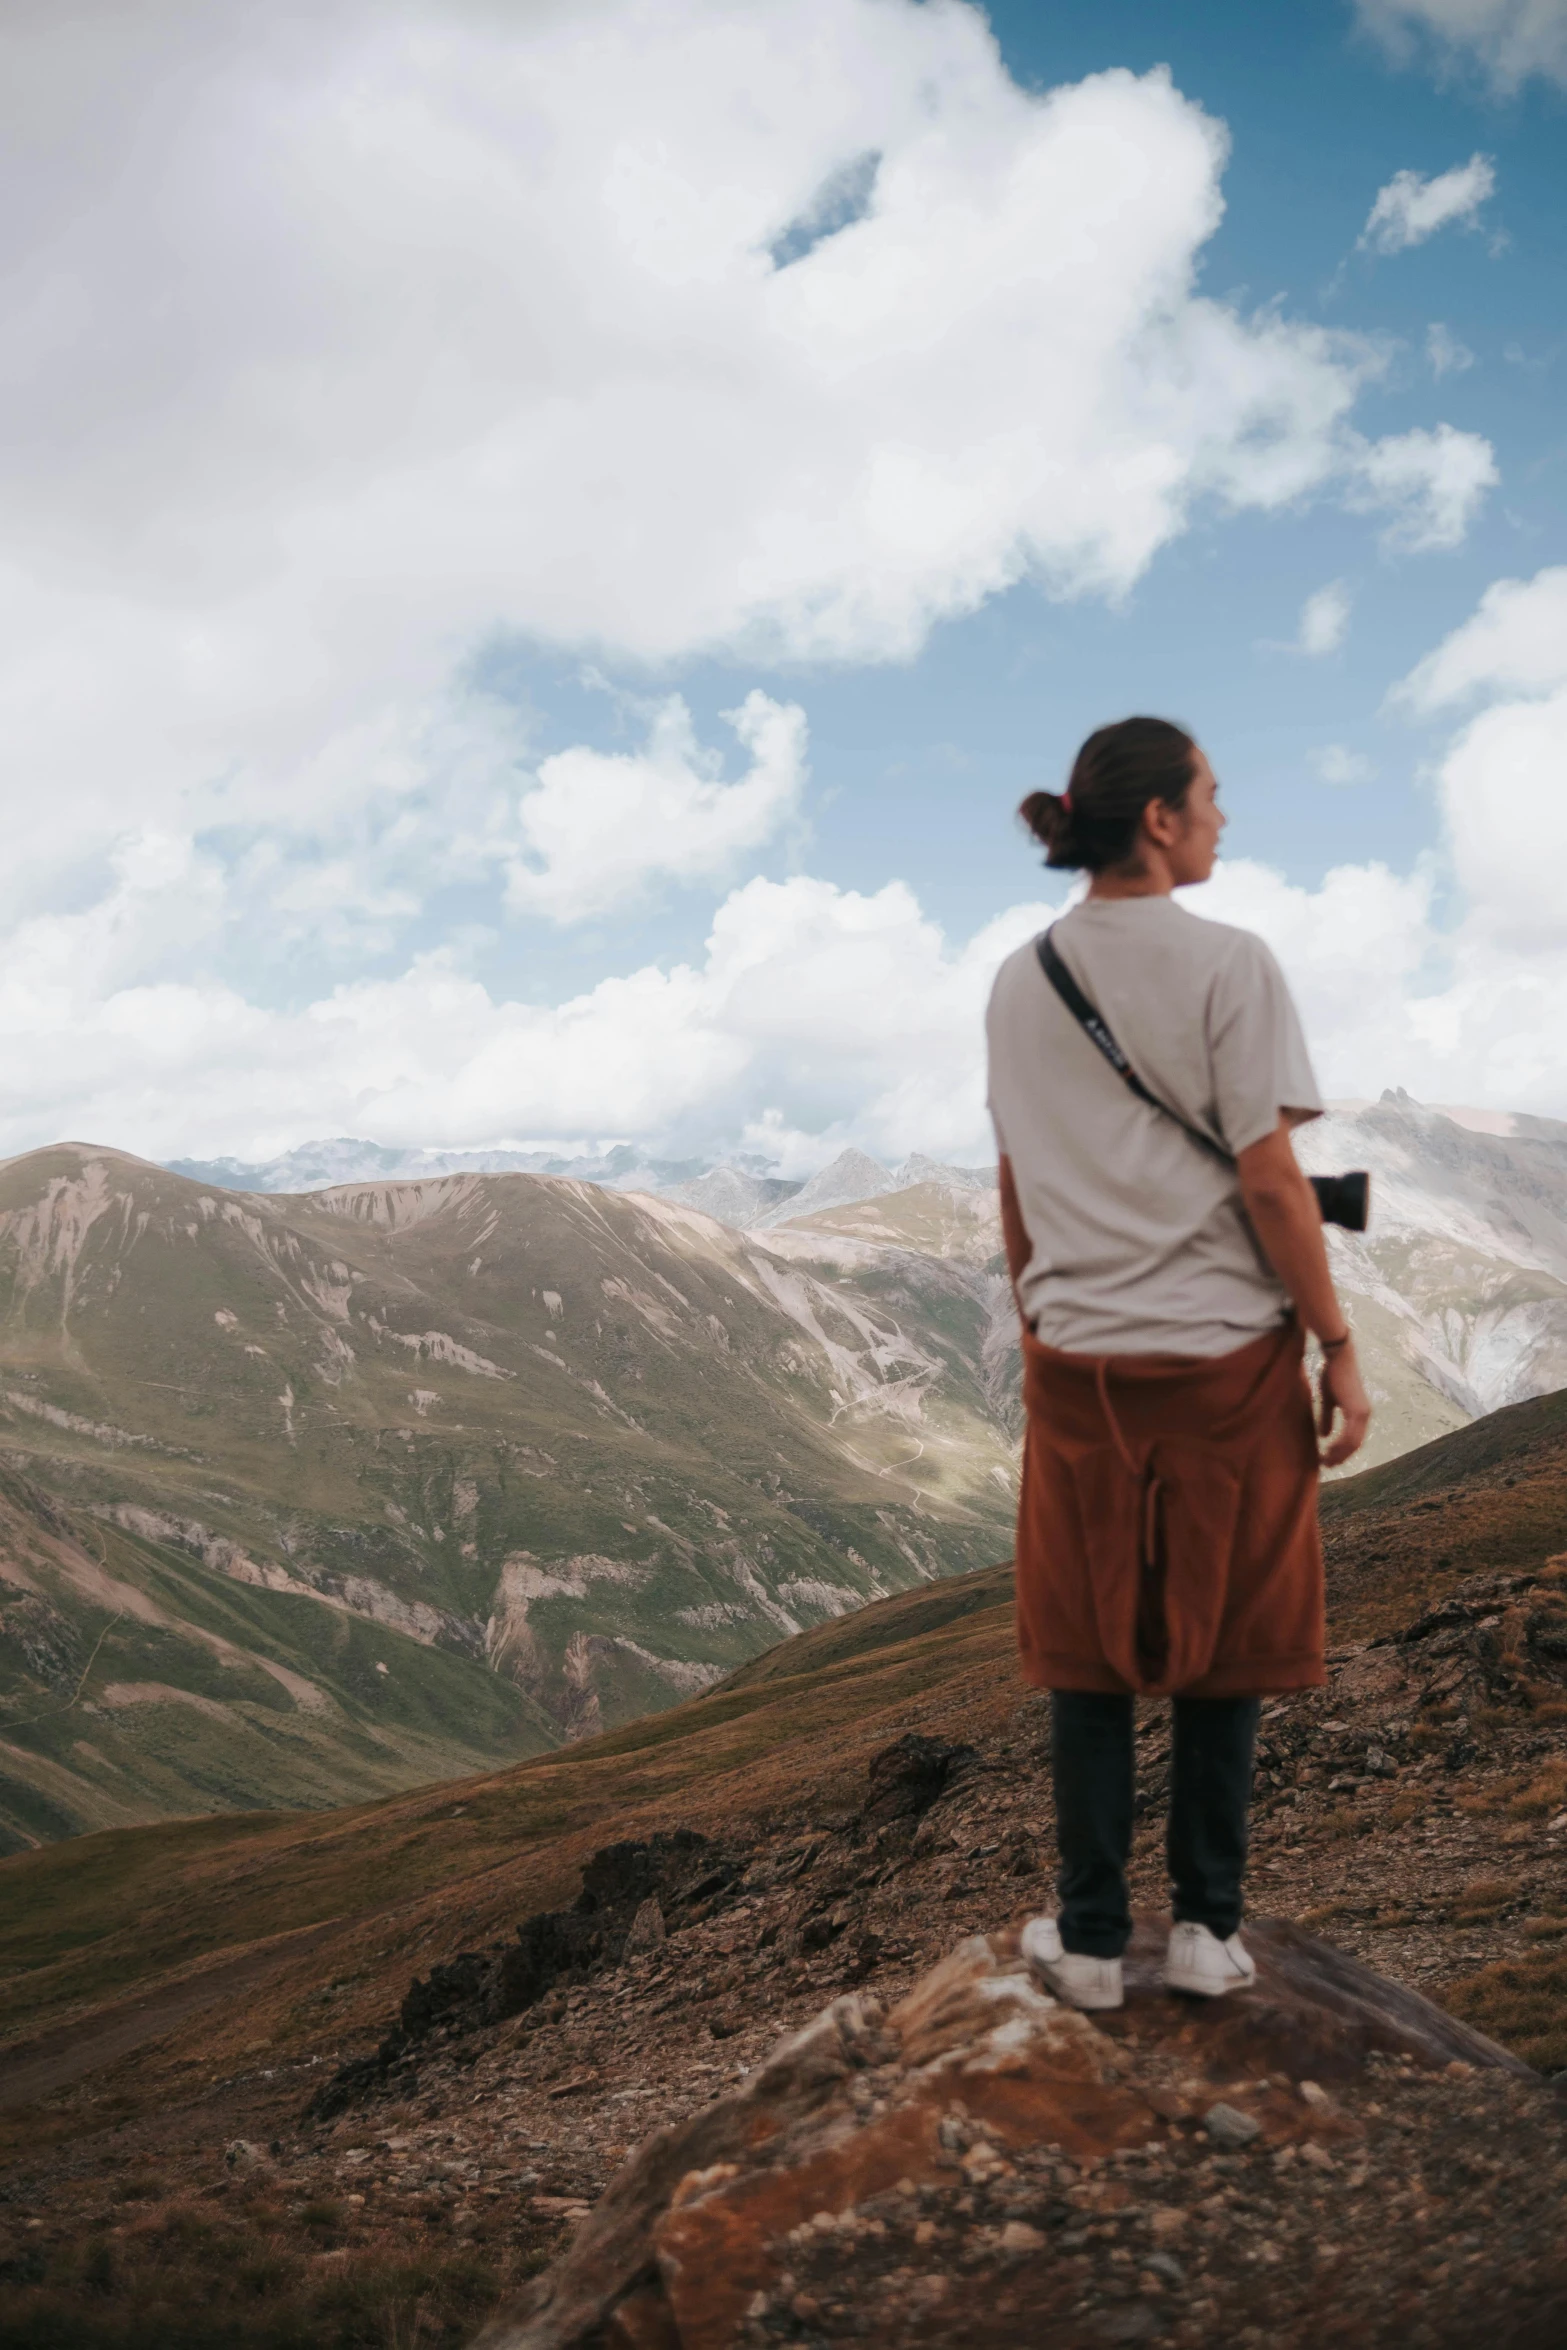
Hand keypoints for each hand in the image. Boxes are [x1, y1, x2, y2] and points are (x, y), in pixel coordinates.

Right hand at [1317, 1339, 1370, 1467]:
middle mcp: (1365, 1415)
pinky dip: (1339, 1445)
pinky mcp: (1356, 1411)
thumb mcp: (1328, 1400)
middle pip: (1355, 1445)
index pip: (1354, 1439)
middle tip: (1327, 1466)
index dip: (1342, 1451)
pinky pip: (1349, 1435)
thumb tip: (1324, 1436)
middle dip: (1341, 1457)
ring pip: (1352, 1443)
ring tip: (1325, 1461)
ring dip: (1338, 1454)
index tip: (1328, 1459)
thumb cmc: (1332, 1374)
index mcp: (1359, 1413)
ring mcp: (1362, 1414)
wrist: (1338, 1357)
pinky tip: (1327, 1450)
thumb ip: (1327, 1418)